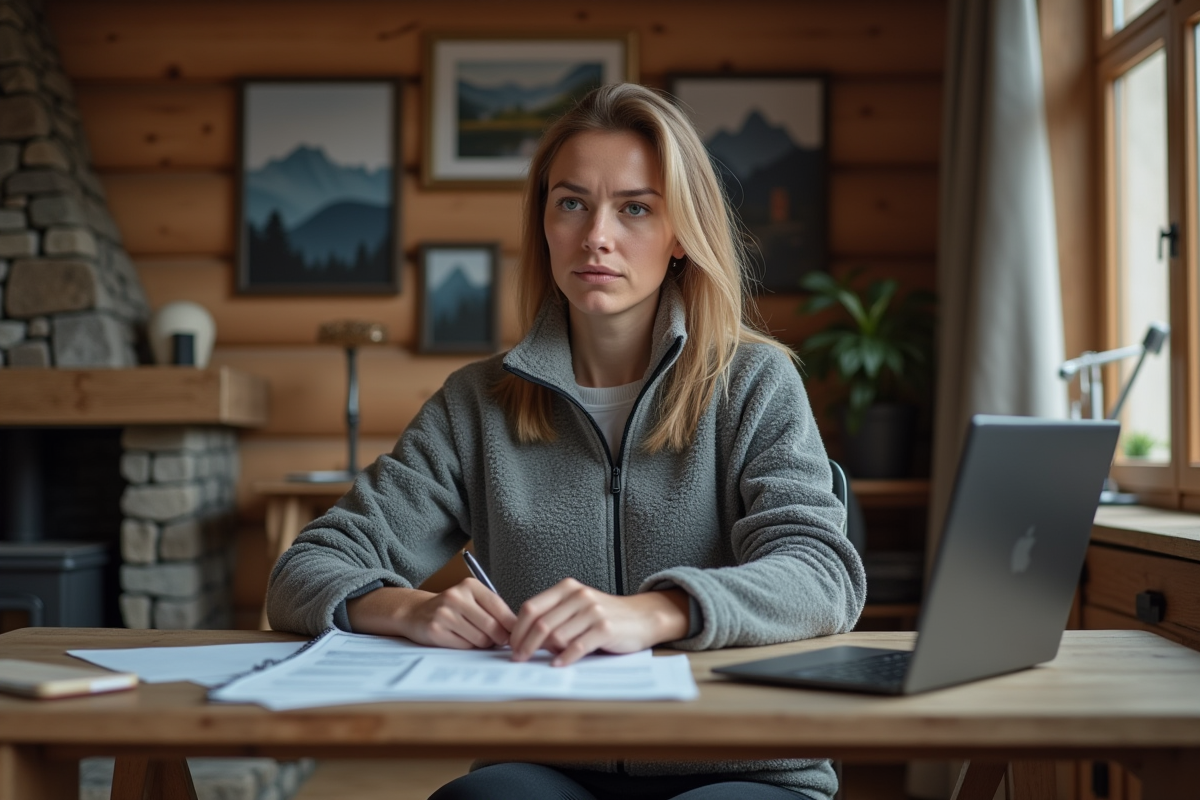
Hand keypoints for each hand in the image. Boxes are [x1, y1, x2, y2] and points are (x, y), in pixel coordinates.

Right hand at [346, 581, 516, 649]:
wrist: (415, 612)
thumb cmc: (452, 608)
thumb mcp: (471, 600)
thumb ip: (492, 610)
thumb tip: (517, 629)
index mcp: (469, 586)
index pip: (498, 606)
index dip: (511, 623)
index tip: (516, 633)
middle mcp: (456, 596)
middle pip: (491, 626)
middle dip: (498, 638)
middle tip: (497, 641)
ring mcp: (444, 613)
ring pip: (479, 638)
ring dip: (483, 643)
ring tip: (476, 638)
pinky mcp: (435, 630)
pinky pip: (464, 646)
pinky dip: (467, 647)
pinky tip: (461, 640)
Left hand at [508, 580, 689, 666]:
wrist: (642, 617)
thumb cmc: (606, 615)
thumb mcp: (577, 607)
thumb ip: (554, 617)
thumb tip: (526, 639)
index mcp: (567, 588)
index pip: (530, 607)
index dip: (517, 629)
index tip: (511, 645)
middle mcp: (578, 596)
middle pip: (540, 623)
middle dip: (525, 644)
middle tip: (519, 658)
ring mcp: (593, 611)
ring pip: (556, 636)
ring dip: (545, 653)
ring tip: (542, 661)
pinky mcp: (605, 628)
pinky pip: (577, 646)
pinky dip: (565, 658)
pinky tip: (558, 665)